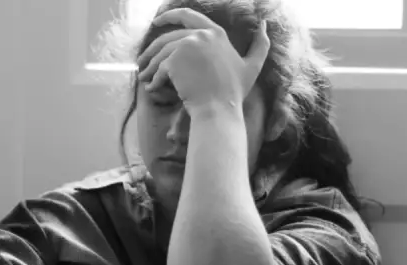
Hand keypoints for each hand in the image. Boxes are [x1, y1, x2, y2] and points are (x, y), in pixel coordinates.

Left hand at [137, 8, 269, 114]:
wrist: (219, 107)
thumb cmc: (234, 91)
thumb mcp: (253, 65)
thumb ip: (260, 44)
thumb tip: (265, 25)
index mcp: (216, 33)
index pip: (188, 16)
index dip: (170, 16)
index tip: (157, 21)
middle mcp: (200, 35)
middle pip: (167, 38)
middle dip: (151, 49)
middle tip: (142, 60)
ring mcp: (185, 46)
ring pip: (159, 54)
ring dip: (149, 67)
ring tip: (144, 78)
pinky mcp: (173, 61)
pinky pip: (158, 70)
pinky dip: (153, 80)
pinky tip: (151, 88)